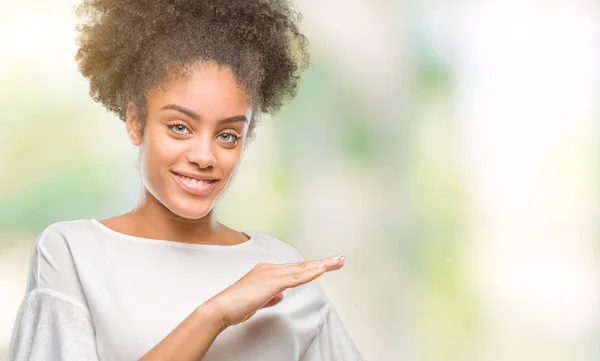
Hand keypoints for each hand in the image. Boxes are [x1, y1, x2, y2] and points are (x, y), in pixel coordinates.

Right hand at [203, 256, 345, 327]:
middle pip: (301, 265)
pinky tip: (322, 270)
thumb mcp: (258, 301)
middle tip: (340, 259)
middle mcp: (270, 269)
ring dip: (322, 265)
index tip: (326, 266)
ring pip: (301, 269)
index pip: (295, 269)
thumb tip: (281, 295)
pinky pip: (295, 278)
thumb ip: (271, 296)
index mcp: (267, 272)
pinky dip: (310, 273)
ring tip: (337, 262)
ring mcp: (271, 274)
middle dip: (323, 263)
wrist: (222, 308)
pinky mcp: (271, 282)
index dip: (311, 268)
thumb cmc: (236, 306)